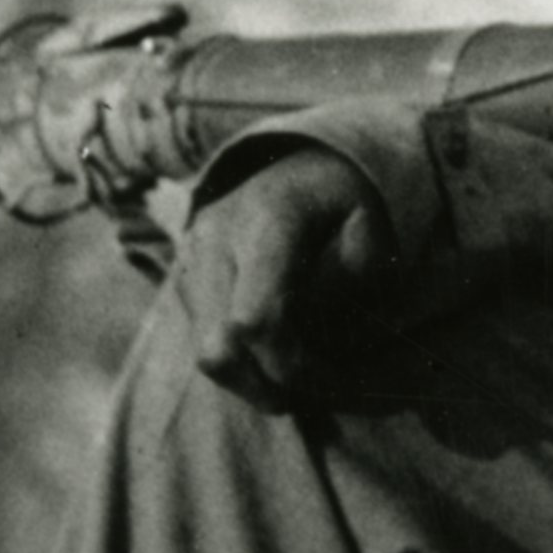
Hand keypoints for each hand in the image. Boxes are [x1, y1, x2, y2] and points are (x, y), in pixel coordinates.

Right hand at [167, 150, 396, 410]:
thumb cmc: (341, 198)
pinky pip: (202, 339)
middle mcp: (215, 238)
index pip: (257, 320)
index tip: (330, 380)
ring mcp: (190, 258)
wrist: (294, 160)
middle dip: (265, 387)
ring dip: (251, 381)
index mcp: (266, 220)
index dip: (290, 367)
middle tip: (311, 392)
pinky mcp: (183, 277)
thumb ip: (352, 276)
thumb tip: (320, 333)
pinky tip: (274, 354)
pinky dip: (240, 361)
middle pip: (217, 349)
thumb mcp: (369, 224)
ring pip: (204, 353)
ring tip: (296, 375)